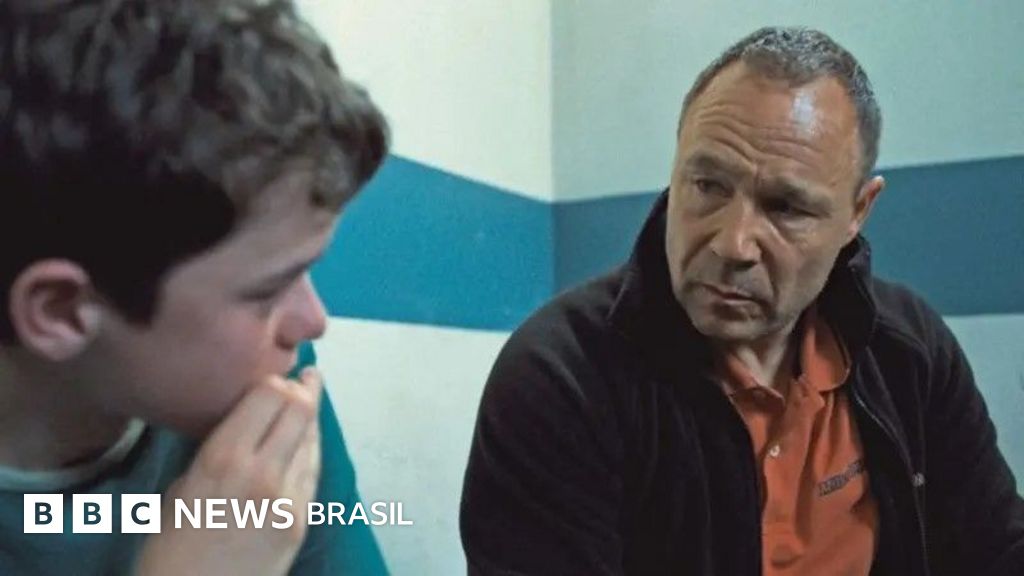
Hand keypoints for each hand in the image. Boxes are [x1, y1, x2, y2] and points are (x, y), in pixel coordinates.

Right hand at [135, 367, 323, 575]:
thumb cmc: (168, 552)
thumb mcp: (178, 491)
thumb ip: (214, 455)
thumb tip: (241, 429)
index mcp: (221, 458)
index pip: (268, 395)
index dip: (275, 379)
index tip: (275, 372)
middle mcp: (261, 471)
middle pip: (299, 409)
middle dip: (303, 389)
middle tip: (303, 378)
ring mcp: (288, 498)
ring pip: (312, 439)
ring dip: (311, 417)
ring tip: (309, 397)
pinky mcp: (303, 521)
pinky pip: (313, 471)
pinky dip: (311, 448)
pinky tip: (308, 439)